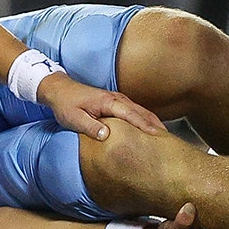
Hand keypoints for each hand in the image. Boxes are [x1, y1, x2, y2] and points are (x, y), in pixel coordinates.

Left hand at [36, 72, 163, 140]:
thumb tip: (106, 136)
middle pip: (140, 111)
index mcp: (107, 102)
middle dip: (155, 123)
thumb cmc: (65, 104)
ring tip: (164, 135)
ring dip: (152, 121)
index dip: (144, 125)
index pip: (130, 114)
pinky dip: (144, 118)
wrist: (59, 89)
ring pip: (139, 110)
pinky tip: (149, 127)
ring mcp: (116, 99)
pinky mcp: (114, 102)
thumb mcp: (73, 118)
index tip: (157, 135)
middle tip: (169, 139)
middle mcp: (115, 98)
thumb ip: (89, 127)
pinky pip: (134, 110)